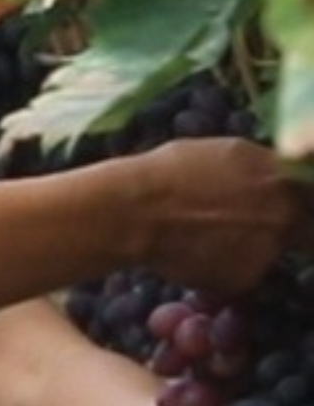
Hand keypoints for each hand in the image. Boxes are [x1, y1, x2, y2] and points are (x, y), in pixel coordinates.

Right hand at [132, 138, 302, 296]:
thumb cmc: (165, 172)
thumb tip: (269, 177)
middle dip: (285, 228)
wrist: (134, 211)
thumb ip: (256, 167)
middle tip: (250, 227)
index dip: (303, 201)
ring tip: (207, 238)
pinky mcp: (249, 277)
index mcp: (280, 174)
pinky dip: (225, 268)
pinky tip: (196, 254)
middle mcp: (285, 210)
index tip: (292, 206)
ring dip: (251, 249)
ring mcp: (271, 247)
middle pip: (307, 228)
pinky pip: (244, 273)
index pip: (312, 191)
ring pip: (270, 251)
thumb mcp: (220, 152)